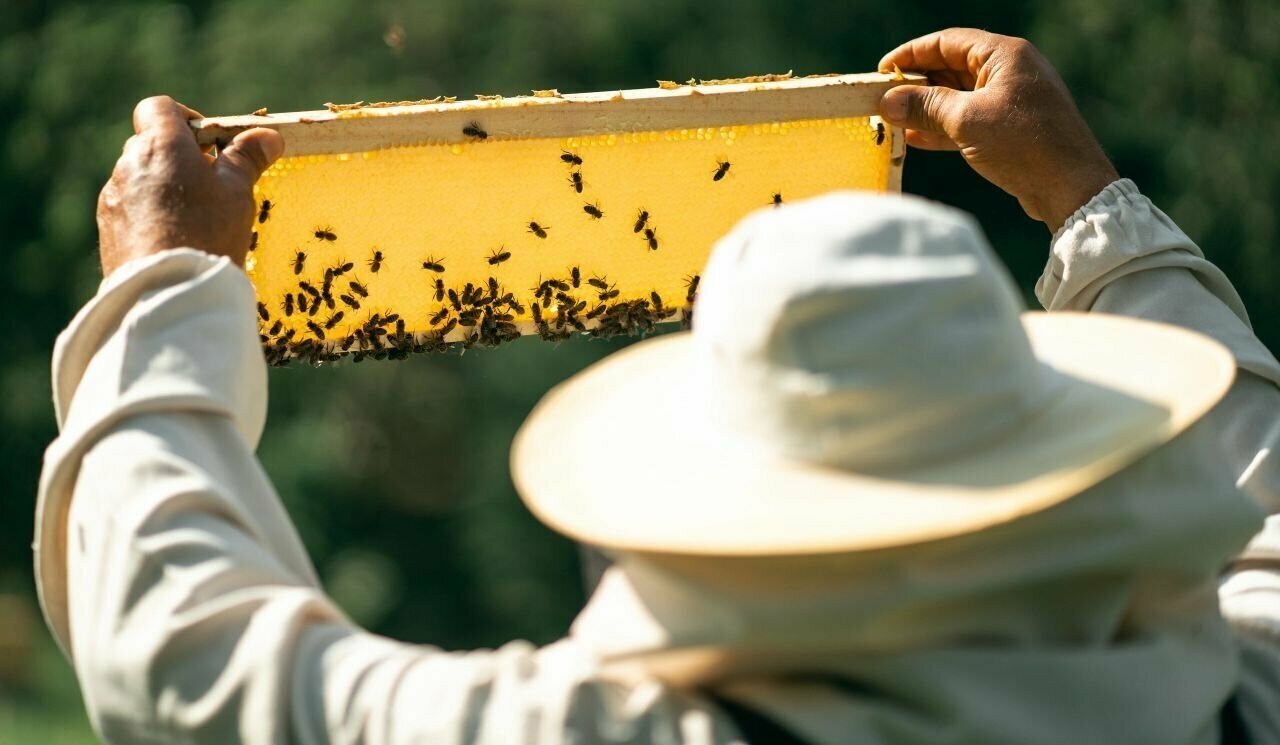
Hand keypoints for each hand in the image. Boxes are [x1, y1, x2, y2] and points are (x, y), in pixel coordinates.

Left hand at [96, 96, 282, 275]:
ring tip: (194, 220)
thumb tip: (267, 136)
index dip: (186, 119)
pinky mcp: (107, 227)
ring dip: (164, 188)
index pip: (159, 108)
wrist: (168, 290)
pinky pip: (130, 208)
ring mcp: (114, 196)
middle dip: (179, 158)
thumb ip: (247, 159)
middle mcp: (130, 163)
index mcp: (161, 145)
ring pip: (141, 178)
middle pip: (151, 144)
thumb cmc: (207, 233)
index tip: (210, 146)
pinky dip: (150, 215)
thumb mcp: (237, 193)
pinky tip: (174, 239)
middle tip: (211, 187)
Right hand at [879, 29, 1119, 231]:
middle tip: (884, 99)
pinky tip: (916, 138)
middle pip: (951, 68)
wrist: (1071, 187)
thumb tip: (888, 101)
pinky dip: (942, 127)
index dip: (911, 54)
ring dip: (926, 108)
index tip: (883, 70)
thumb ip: (925, 106)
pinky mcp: (1011, 127)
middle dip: (916, 84)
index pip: (948, 42)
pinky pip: (968, 119)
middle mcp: (1010, 70)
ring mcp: (1011, 99)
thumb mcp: (967, 121)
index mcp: (1005, 55)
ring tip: (894, 120)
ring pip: (958, 96)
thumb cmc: (1024, 145)